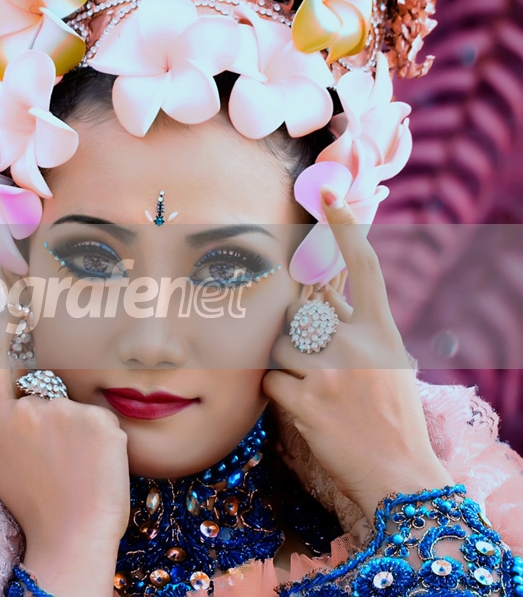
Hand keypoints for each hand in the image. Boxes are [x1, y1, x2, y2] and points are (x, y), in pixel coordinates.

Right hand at [0, 306, 130, 593]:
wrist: (71, 537)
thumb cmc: (38, 503)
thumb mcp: (2, 459)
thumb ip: (7, 417)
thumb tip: (21, 384)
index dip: (2, 326)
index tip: (12, 305)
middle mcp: (24, 411)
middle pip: (44, 385)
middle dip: (55, 413)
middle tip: (61, 458)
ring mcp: (62, 412)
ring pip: (76, 405)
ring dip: (81, 430)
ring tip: (77, 469)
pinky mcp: (98, 420)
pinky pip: (102, 419)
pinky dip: (103, 441)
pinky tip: (96, 467)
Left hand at [263, 186, 452, 523]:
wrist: (399, 475)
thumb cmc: (392, 420)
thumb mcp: (390, 365)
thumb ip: (359, 332)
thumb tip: (321, 305)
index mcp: (383, 332)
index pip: (365, 266)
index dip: (346, 227)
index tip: (328, 193)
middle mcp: (357, 344)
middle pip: (302, 311)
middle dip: (297, 331)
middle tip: (314, 358)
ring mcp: (330, 372)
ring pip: (281, 346)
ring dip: (288, 367)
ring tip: (317, 392)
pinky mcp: (305, 401)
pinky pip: (271, 382)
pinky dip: (280, 394)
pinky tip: (306, 409)